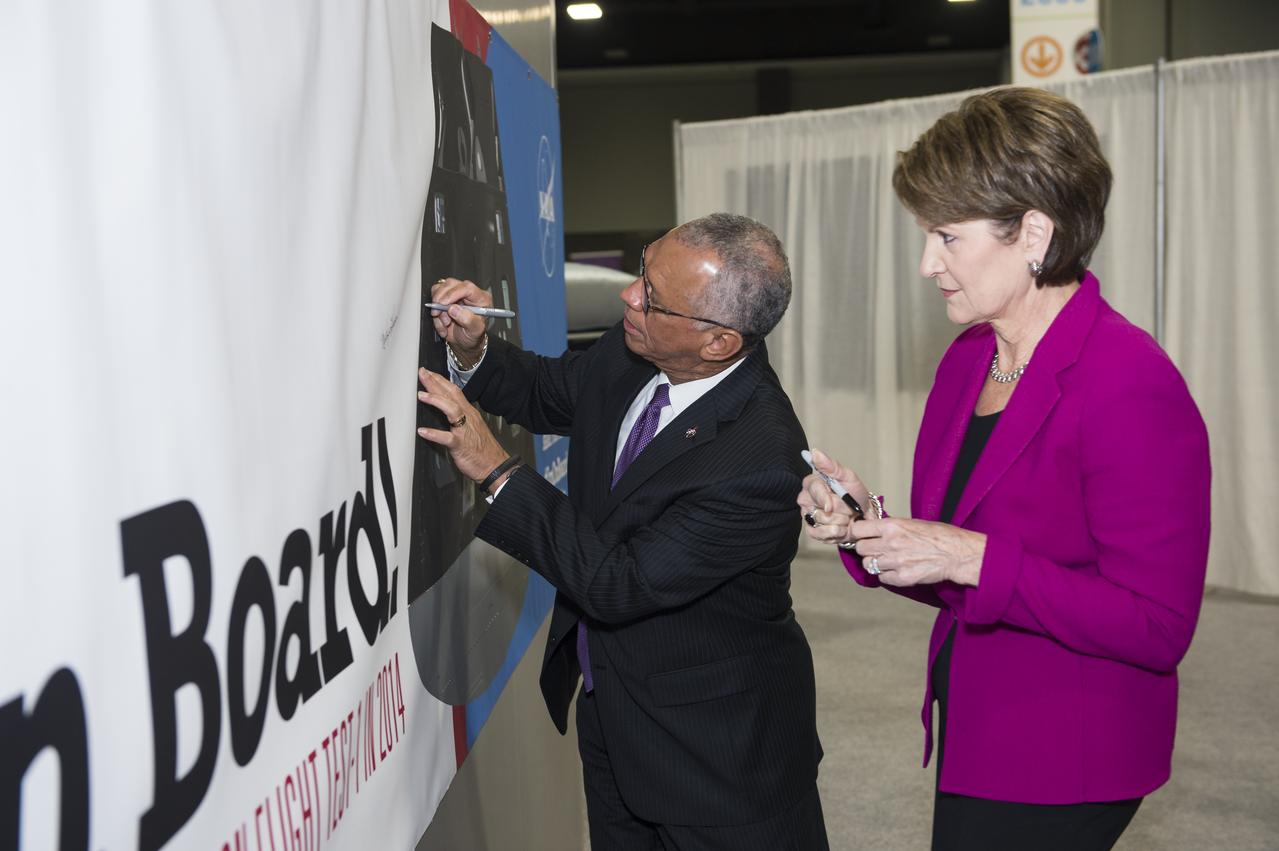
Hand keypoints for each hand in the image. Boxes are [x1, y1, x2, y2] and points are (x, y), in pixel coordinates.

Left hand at [417, 367, 508, 486]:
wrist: (495, 466)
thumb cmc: (483, 449)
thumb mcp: (472, 427)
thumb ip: (459, 417)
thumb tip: (445, 409)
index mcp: (469, 413)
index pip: (454, 391)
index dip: (441, 380)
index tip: (429, 373)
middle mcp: (468, 418)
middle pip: (451, 395)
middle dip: (435, 382)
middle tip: (422, 373)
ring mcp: (465, 431)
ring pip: (451, 410)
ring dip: (436, 400)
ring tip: (421, 395)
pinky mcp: (461, 445)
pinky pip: (447, 438)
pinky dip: (434, 434)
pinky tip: (422, 431)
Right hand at [429, 277, 490, 364]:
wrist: (465, 342)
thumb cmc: (473, 335)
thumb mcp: (475, 331)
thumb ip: (468, 320)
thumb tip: (454, 309)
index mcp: (481, 298)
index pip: (467, 288)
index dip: (453, 293)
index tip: (444, 303)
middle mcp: (468, 294)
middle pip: (451, 284)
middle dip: (441, 300)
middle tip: (439, 314)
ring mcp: (456, 295)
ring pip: (439, 290)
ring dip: (438, 308)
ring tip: (445, 322)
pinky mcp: (445, 299)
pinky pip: (434, 299)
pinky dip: (435, 313)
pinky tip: (442, 322)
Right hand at [795, 448, 870, 545]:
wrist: (863, 514)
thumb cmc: (855, 493)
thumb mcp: (848, 477)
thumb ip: (831, 466)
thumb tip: (815, 452)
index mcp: (812, 483)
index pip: (813, 489)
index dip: (822, 498)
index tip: (830, 505)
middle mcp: (806, 499)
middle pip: (817, 509)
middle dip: (839, 511)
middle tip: (849, 508)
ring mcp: (808, 516)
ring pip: (821, 522)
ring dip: (840, 522)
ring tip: (847, 517)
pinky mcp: (812, 531)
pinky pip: (819, 534)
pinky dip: (835, 533)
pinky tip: (842, 528)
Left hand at [849, 517, 985, 586]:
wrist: (957, 554)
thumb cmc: (939, 535)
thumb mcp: (912, 523)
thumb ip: (891, 527)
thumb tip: (873, 530)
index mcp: (892, 526)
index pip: (858, 529)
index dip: (858, 533)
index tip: (861, 535)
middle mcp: (890, 543)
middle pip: (860, 548)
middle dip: (866, 549)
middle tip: (876, 549)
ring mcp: (895, 562)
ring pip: (868, 564)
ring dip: (875, 563)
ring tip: (888, 560)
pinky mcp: (902, 578)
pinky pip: (882, 578)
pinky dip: (886, 575)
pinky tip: (897, 569)